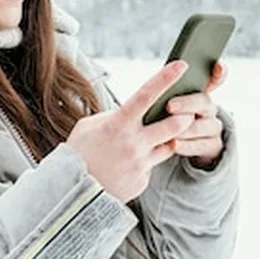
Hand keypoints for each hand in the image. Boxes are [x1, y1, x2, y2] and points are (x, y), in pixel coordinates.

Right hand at [66, 61, 195, 201]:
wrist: (72, 194)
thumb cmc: (78, 154)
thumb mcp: (88, 126)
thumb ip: (112, 116)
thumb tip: (131, 111)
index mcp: (117, 124)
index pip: (146, 95)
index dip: (165, 78)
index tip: (181, 65)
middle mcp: (133, 143)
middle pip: (174, 124)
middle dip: (185, 116)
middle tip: (187, 113)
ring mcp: (139, 164)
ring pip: (169, 146)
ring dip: (167, 140)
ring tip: (150, 140)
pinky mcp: (142, 180)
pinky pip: (152, 167)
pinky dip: (145, 163)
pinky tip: (126, 166)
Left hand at [165, 60, 227, 168]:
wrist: (170, 146)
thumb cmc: (162, 119)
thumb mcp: (164, 103)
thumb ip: (166, 93)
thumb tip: (157, 83)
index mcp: (198, 92)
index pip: (214, 78)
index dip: (218, 72)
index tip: (218, 66)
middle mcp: (209, 108)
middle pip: (204, 101)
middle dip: (187, 103)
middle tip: (169, 106)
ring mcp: (213, 126)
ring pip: (205, 125)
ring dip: (186, 128)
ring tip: (169, 131)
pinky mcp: (213, 145)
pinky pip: (203, 145)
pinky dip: (187, 145)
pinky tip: (173, 144)